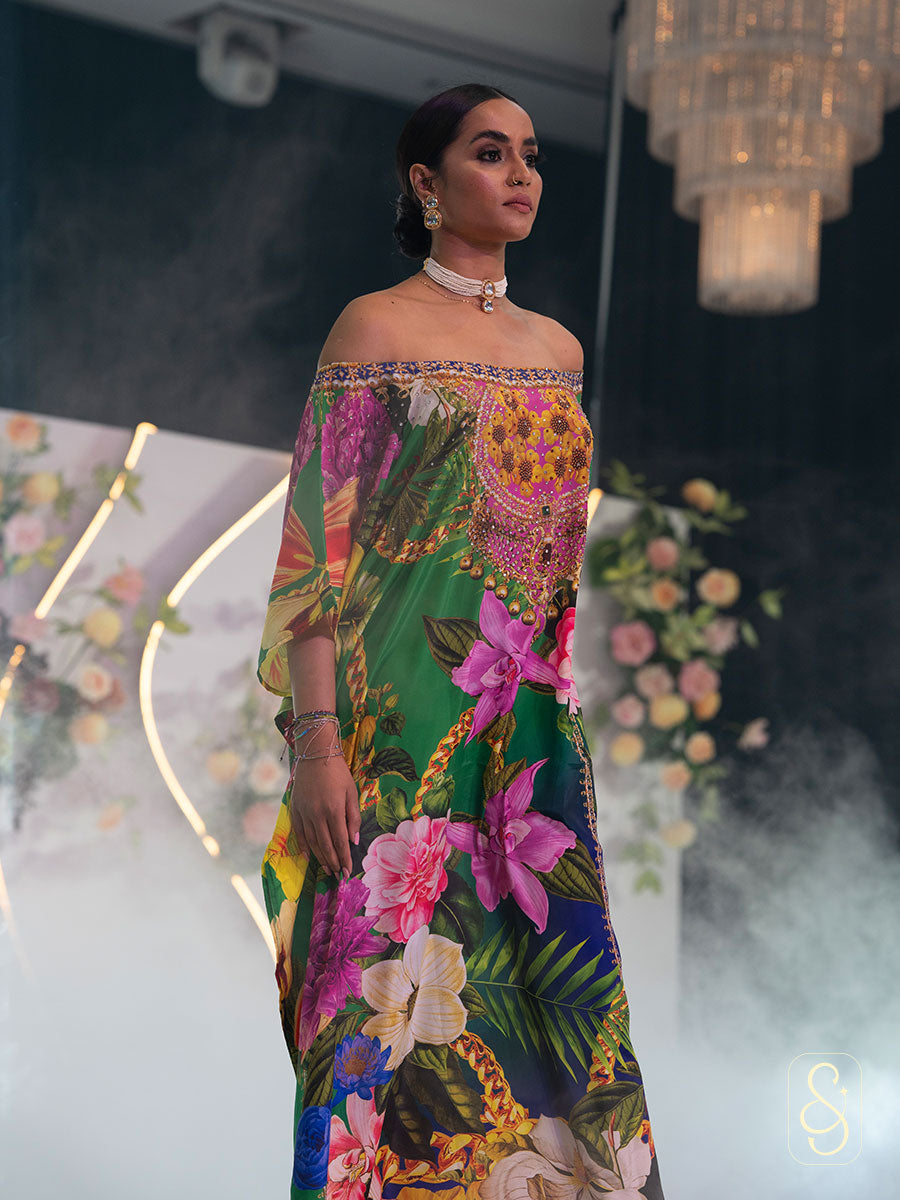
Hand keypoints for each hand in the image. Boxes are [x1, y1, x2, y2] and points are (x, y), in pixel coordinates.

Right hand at [289, 753, 360, 878]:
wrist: (315, 754)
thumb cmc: (338, 772)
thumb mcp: (351, 792)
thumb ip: (353, 817)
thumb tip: (354, 840)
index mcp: (333, 810)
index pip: (340, 841)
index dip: (344, 858)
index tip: (347, 871)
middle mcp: (317, 814)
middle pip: (325, 845)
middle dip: (333, 862)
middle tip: (337, 874)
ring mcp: (304, 812)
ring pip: (311, 842)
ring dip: (320, 857)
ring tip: (327, 868)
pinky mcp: (295, 809)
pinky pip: (298, 832)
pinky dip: (304, 846)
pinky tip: (309, 857)